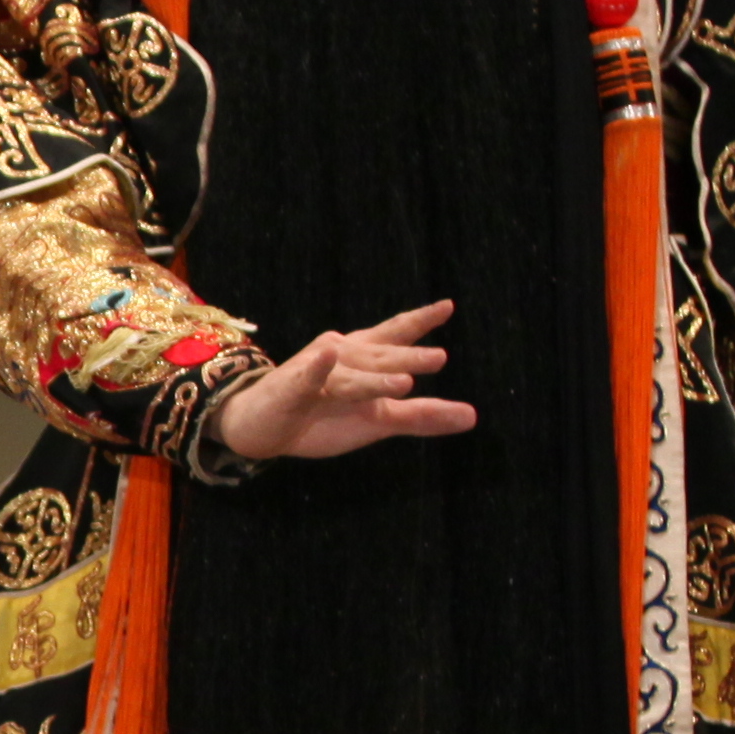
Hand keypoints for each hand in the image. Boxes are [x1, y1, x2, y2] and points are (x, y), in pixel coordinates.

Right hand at [210, 299, 478, 461]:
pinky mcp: (292, 388)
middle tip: (441, 358)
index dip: (420, 320)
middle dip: (409, 355)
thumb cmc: (321, 416)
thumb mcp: (379, 420)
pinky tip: (326, 357)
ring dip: (376, 376)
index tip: (447, 306)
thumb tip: (472, 416)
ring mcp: (317, 371)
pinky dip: (315, 369)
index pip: (395, 335)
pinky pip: (306, 378)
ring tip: (404, 381)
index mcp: (364, 358)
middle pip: (381, 355)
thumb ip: (423, 417)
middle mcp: (343, 356)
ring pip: (353, 375)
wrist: (261, 427)